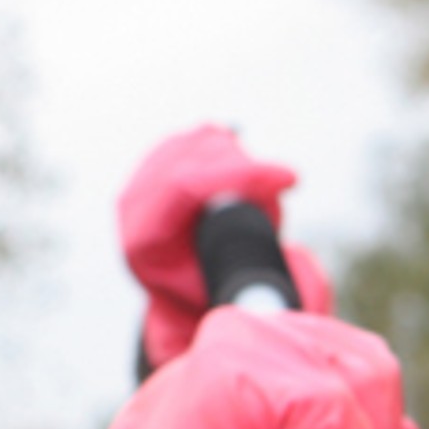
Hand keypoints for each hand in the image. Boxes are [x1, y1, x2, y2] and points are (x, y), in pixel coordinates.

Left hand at [118, 124, 334, 367]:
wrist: (185, 286)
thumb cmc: (210, 291)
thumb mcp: (229, 293)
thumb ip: (256, 283)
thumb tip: (296, 265)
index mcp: (142, 240)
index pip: (184, 186)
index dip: (242, 175)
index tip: (290, 177)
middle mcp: (133, 203)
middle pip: (200, 156)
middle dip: (249, 169)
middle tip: (279, 189)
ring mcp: (143, 175)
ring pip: (206, 140)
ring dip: (243, 162)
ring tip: (257, 196)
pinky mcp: (160, 157)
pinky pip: (206, 135)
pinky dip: (233, 150)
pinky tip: (241, 175)